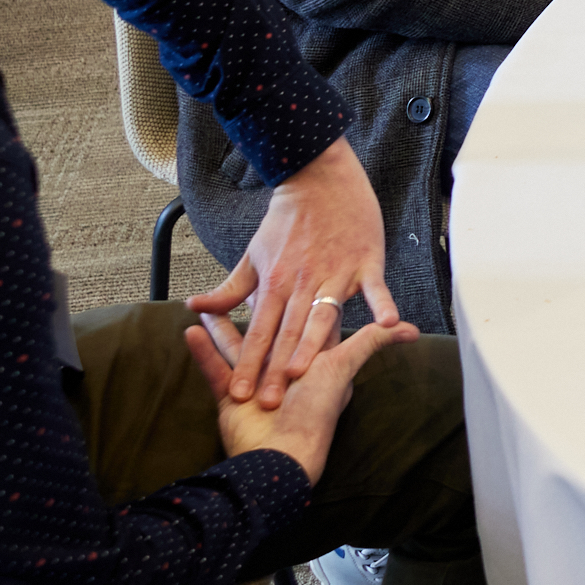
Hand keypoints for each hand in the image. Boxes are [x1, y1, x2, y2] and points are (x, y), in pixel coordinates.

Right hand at [187, 303, 416, 486]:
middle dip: (253, 307)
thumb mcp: (343, 368)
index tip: (293, 267)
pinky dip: (203, 350)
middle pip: (267, 330)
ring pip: (238, 346)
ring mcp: (256, 381)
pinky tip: (190, 328)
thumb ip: (371, 343)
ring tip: (202, 301)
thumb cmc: (316, 411)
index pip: (306, 321)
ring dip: (222, 325)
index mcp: (311, 357)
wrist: (281, 454)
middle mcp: (283, 367)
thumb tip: (411, 329)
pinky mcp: (231, 395)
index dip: (301, 297)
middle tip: (240, 280)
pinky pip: (215, 368)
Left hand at [190, 137, 398, 404]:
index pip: (258, 332)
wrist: (319, 180)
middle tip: (271, 404)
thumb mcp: (253, 254)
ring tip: (307, 374)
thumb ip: (229, 289)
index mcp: (275, 282)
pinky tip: (389, 323)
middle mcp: (302, 281)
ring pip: (323, 316)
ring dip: (314, 346)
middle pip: (287, 333)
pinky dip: (381, 303)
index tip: (241, 394)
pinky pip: (375, 287)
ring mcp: (335, 272)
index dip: (249, 364)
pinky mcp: (365, 261)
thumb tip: (195, 308)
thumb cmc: (286, 220)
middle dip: (277, 370)